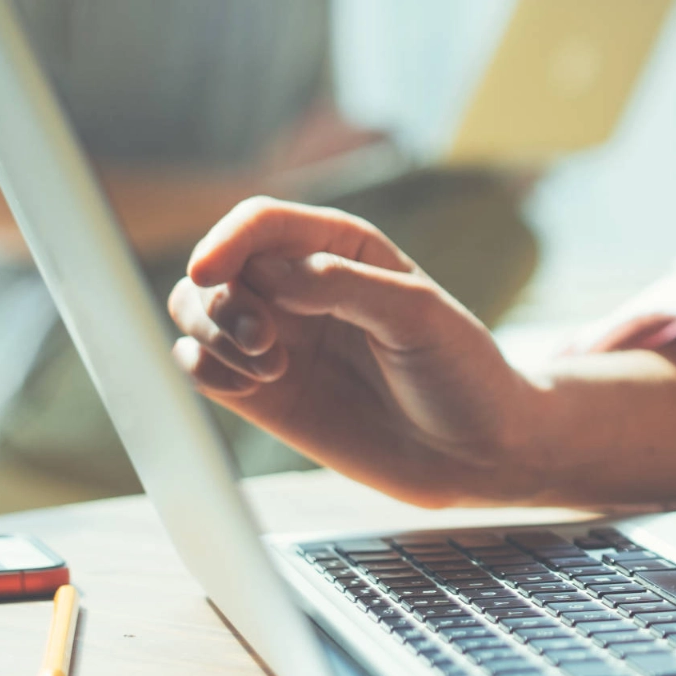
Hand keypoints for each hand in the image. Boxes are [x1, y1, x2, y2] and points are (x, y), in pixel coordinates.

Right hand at [168, 197, 543, 505]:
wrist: (479, 453)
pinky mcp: (265, 395)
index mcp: (340, 248)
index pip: (261, 223)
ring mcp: (279, 342)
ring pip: (196, 314)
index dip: (226, 240)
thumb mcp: (416, 315)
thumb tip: (267, 273)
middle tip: (263, 344)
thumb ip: (342, 284)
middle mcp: (299, 288)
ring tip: (268, 369)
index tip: (210, 271)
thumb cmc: (463, 373)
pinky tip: (249, 388)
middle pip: (217, 269)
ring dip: (210, 334)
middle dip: (221, 301)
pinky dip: (203, 370)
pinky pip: (201, 367)